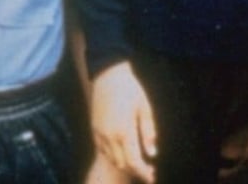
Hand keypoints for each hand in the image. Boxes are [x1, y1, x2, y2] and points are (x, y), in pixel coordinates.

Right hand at [90, 61, 156, 183]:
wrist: (108, 74)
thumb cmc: (130, 89)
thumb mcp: (145, 108)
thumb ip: (149, 132)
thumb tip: (153, 153)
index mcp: (124, 131)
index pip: (134, 162)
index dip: (143, 173)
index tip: (153, 176)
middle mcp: (109, 136)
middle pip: (122, 164)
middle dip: (135, 170)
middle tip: (149, 170)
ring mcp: (99, 133)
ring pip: (112, 159)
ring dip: (124, 164)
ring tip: (137, 161)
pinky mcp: (94, 129)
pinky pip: (103, 150)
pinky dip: (114, 155)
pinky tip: (123, 150)